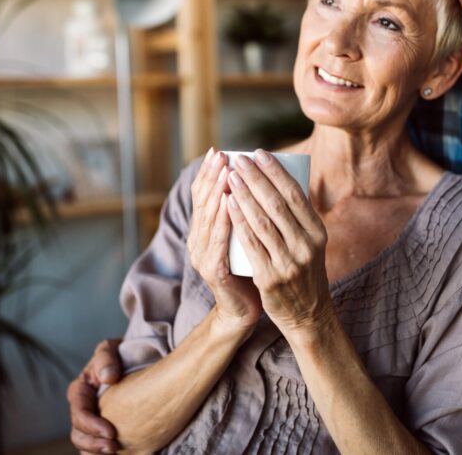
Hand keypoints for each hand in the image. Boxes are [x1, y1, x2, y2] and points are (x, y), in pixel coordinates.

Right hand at [67, 338, 121, 453]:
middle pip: (78, 434)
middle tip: (114, 447)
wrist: (135, 359)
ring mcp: (92, 421)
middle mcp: (83, 409)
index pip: (79, 413)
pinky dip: (101, 454)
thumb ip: (106, 359)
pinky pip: (97, 448)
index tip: (111, 431)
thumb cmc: (119, 353)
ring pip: (85, 445)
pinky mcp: (103, 430)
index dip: (91, 425)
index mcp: (80, 391)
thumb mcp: (110, 349)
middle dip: (94, 444)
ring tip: (116, 452)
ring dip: (96, 452)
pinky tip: (119, 454)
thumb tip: (109, 377)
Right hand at [187, 149, 262, 333]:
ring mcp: (203, 255)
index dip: (208, 172)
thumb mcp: (246, 236)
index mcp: (205, 230)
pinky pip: (218, 242)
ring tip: (227, 171)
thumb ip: (247, 214)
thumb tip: (263, 180)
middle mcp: (198, 240)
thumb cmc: (251, 268)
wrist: (245, 310)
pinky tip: (228, 204)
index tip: (219, 150)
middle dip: (213, 176)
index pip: (202, 195)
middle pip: (203, 202)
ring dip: (217, 192)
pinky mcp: (214, 271)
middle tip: (222, 155)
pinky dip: (223, 221)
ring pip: (209, 218)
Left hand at [226, 150, 332, 338]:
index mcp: (317, 232)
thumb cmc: (304, 271)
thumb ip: (298, 218)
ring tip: (230, 177)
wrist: (307, 315)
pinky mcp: (270, 278)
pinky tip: (228, 205)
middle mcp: (306, 245)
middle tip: (239, 160)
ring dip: (244, 195)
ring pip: (262, 221)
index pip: (296, 194)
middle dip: (256, 178)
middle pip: (277, 204)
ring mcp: (288, 262)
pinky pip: (251, 244)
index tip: (259, 153)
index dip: (276, 172)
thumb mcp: (311, 243)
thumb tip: (279, 179)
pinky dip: (239, 221)